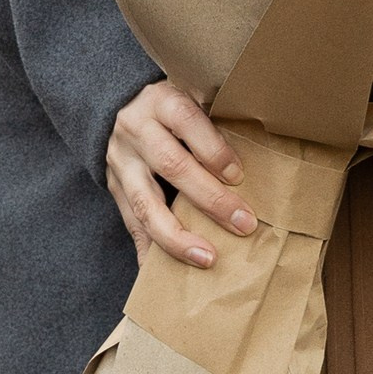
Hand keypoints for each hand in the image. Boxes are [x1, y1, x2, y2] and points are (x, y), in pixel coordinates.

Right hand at [106, 80, 259, 270]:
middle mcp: (138, 131)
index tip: (238, 176)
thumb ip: (214, 122)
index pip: (188, 121)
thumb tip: (261, 158)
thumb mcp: (188, 96)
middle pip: (172, 166)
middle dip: (210, 199)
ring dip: (177, 236)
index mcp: (161, 102)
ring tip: (207, 258)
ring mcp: (122, 162)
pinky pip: (130, 223)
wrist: (111, 104)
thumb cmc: (168, 106)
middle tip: (243, 224)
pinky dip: (147, 251)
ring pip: (146, 203)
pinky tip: (158, 277)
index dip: (214, 150)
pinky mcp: (114, 188)